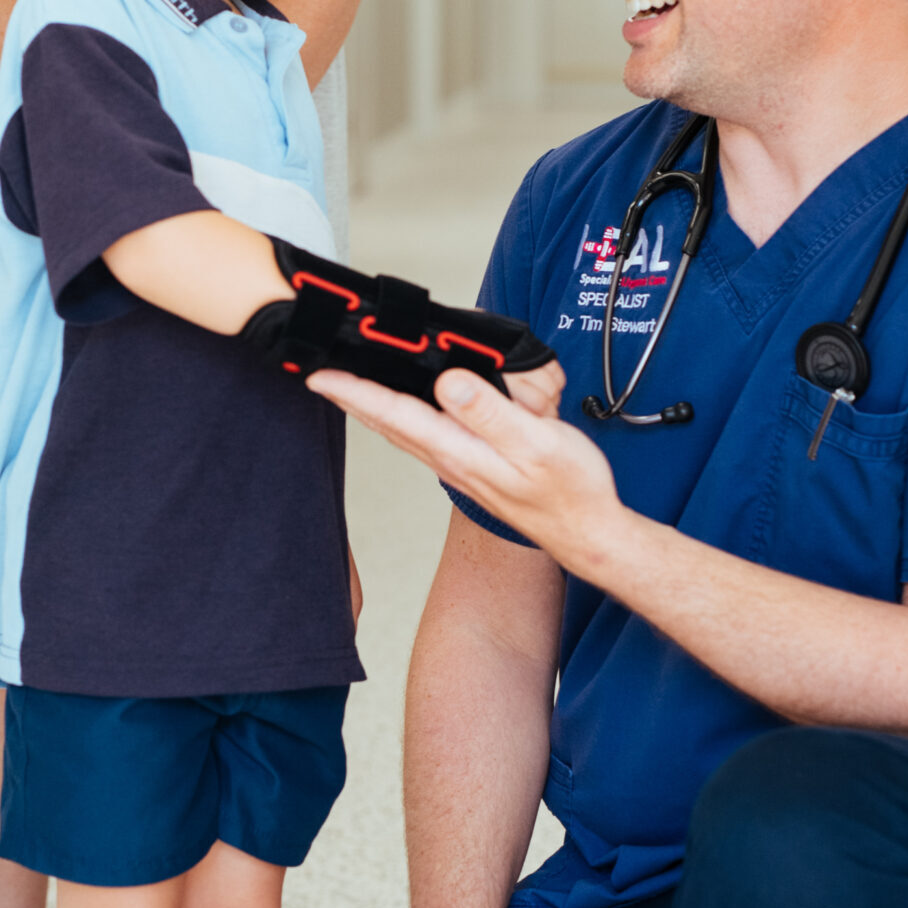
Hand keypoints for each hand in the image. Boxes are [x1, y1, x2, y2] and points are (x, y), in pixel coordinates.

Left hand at [308, 361, 619, 576]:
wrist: (588, 532)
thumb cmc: (570, 492)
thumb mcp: (537, 443)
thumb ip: (491, 412)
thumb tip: (450, 383)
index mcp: (460, 450)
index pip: (394, 414)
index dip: (354, 392)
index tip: (320, 375)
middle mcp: (452, 460)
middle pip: (388, 423)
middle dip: (351, 399)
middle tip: (319, 376)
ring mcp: (461, 466)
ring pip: (403, 431)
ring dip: (373, 408)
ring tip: (350, 387)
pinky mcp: (474, 467)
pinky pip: (426, 436)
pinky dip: (403, 418)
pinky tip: (407, 408)